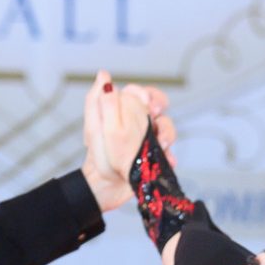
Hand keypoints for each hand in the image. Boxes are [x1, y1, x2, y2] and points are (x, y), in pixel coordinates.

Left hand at [82, 74, 175, 209]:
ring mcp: (149, 139)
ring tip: (161, 145)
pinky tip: (166, 160)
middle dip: (160, 107)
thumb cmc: (97, 158)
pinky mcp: (156, 157)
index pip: (140, 92)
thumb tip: (104, 76)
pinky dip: (170, 156)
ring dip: (167, 133)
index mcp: (124, 112)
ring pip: (167, 127)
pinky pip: (170, 152)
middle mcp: (138, 123)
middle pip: (158, 105)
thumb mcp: (94, 127)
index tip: (145, 101)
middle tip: (155, 116)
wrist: (103, 188)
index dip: (145, 93)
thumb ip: (97, 101)